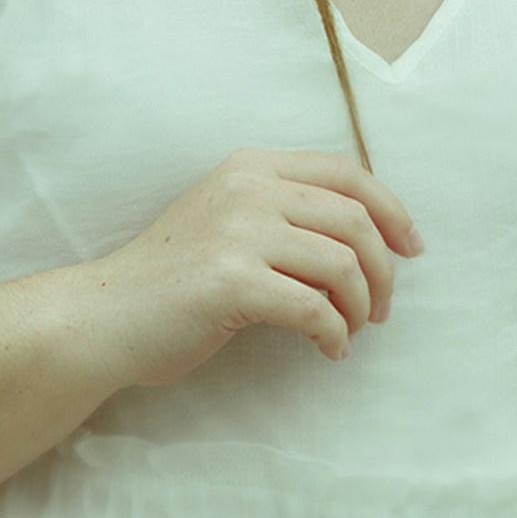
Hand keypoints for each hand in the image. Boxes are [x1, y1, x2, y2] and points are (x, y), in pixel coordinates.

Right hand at [89, 146, 423, 388]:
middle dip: (383, 270)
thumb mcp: (227, 219)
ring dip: (360, 306)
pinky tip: (329, 351)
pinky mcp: (232, 282)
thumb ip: (282, 212)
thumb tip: (365, 239)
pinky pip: (314, 308)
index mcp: (250, 166)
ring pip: (342, 265)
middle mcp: (247, 188)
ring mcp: (238, 232)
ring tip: (351, 331)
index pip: (346, 172)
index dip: (391, 209)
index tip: (411, 248)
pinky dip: (334, 335)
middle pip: (354, 220)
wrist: (105, 316)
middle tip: (380, 309)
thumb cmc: (171, 279)